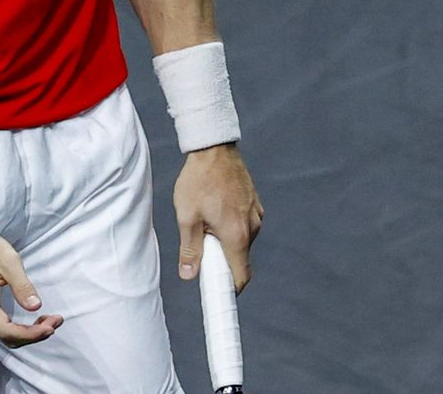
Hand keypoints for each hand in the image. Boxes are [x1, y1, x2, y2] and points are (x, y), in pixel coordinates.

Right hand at [0, 224, 63, 347]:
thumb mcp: (8, 261)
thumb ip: (22, 285)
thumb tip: (36, 306)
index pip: (7, 331)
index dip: (31, 334)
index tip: (51, 326)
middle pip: (8, 337)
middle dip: (34, 335)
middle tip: (56, 321)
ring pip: (6, 336)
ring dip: (30, 333)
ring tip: (51, 321)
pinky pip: (4, 328)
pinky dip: (22, 329)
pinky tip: (37, 321)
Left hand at [173, 142, 263, 292]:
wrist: (214, 149)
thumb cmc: (198, 181)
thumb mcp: (187, 217)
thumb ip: (190, 249)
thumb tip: (189, 274)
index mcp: (236, 235)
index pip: (241, 275)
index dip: (230, 289)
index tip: (218, 293)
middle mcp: (252, 228)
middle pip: (240, 258)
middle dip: (221, 259)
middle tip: (200, 247)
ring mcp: (257, 216)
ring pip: (241, 240)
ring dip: (225, 240)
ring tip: (205, 220)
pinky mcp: (256, 205)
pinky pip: (244, 225)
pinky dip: (231, 226)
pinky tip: (215, 209)